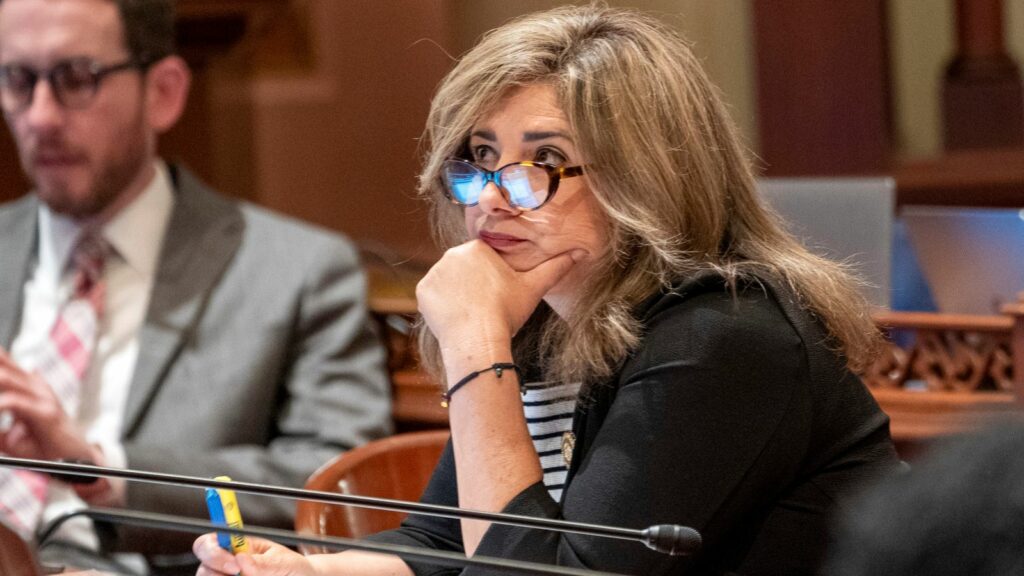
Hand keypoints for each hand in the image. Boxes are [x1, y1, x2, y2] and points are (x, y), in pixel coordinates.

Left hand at [0, 348, 93, 462]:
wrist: (75, 460)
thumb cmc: (42, 447)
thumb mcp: (6, 438)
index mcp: (25, 384)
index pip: (2, 361)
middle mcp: (34, 384)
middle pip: (1, 363)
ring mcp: (42, 396)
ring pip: (4, 378)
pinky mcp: (47, 412)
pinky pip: (13, 402)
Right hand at [194, 533, 315, 575]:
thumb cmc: (291, 569)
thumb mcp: (283, 562)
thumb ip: (264, 562)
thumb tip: (241, 558)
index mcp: (235, 547)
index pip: (207, 544)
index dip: (213, 553)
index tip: (235, 565)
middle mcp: (225, 566)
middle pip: (204, 570)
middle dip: (219, 574)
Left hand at [416, 240, 578, 350]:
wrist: (478, 339)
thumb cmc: (506, 312)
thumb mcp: (534, 288)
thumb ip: (556, 268)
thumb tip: (581, 252)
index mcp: (477, 248)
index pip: (483, 258)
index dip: (490, 277)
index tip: (496, 294)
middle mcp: (451, 254)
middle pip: (463, 268)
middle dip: (472, 284)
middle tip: (484, 306)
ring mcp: (434, 273)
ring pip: (447, 281)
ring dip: (456, 294)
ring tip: (471, 313)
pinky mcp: (422, 291)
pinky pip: (432, 295)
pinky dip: (441, 305)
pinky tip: (456, 316)